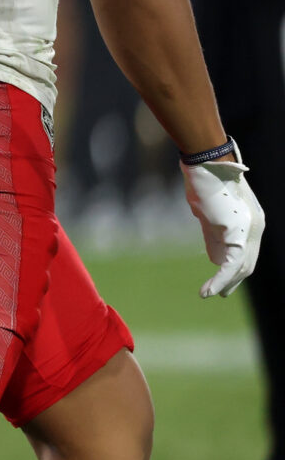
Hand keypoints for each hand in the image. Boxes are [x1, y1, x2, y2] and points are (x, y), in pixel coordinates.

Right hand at [183, 153, 263, 297]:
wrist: (206, 165)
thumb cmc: (204, 182)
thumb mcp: (207, 212)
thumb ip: (213, 234)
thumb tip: (213, 257)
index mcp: (252, 220)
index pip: (247, 251)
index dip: (235, 267)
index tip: (222, 278)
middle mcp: (256, 227)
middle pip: (248, 262)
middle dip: (233, 280)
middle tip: (221, 293)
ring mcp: (249, 230)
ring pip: (241, 266)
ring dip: (225, 283)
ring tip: (212, 294)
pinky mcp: (237, 233)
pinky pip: (230, 264)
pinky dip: (220, 280)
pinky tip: (209, 291)